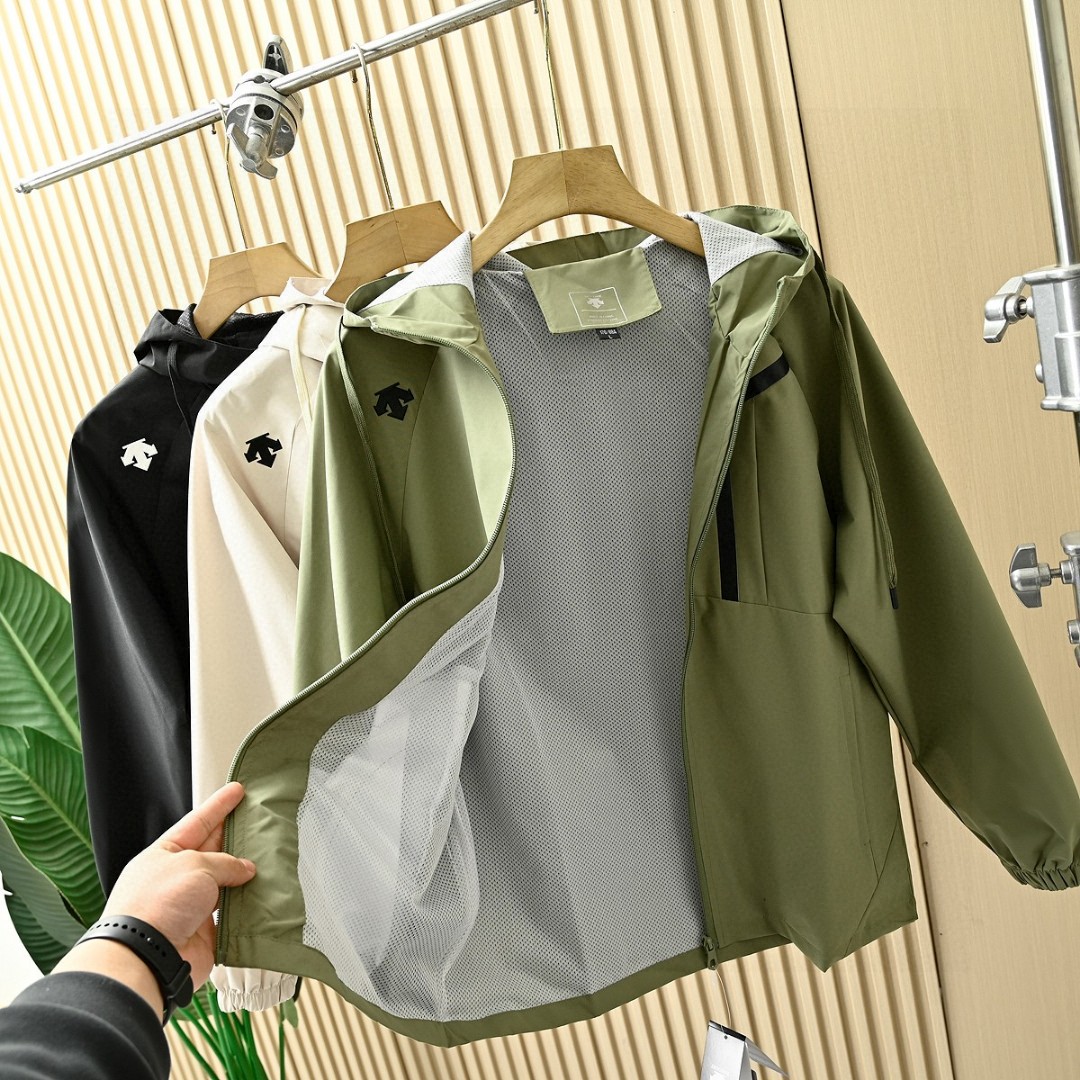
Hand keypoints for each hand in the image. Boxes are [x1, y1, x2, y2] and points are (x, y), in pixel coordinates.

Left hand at [102, 782, 256, 987]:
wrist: (147, 959)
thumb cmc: (158, 904)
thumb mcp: (194, 865)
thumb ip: (224, 863)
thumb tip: (245, 870)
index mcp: (163, 855)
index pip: (197, 823)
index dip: (218, 806)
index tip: (237, 790)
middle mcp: (176, 879)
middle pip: (212, 851)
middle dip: (235, 837)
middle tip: (259, 820)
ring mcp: (189, 906)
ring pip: (224, 883)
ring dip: (244, 873)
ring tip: (269, 856)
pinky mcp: (204, 931)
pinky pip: (232, 912)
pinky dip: (247, 905)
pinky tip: (264, 894)